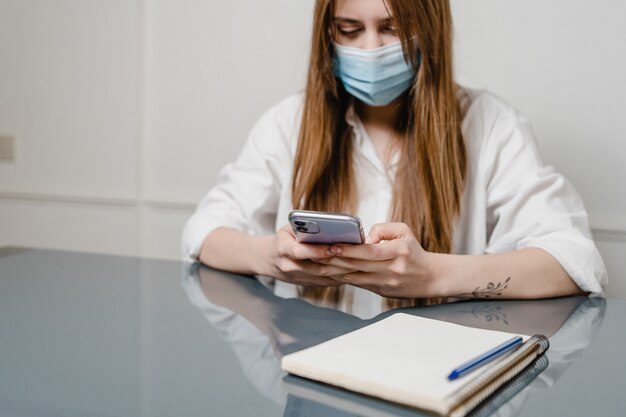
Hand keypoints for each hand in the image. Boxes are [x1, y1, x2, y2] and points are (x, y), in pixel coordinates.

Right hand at [265, 224, 356, 286]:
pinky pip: (325, 283)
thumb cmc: (282, 238)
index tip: (335, 246)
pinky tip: (352, 271)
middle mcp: (289, 266)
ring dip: (341, 271)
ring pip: (323, 277)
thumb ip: (304, 225)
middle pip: (317, 268)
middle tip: (356, 256)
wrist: (268, 259)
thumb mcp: (287, 228)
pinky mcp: (306, 284)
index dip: (318, 251)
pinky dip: (339, 277)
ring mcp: (298, 278)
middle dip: (337, 262)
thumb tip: (328, 223)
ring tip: (358, 263)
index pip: (301, 252)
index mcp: (283, 249)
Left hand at [313, 223, 438, 297]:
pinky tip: (330, 272)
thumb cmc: (414, 251)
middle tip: (315, 254)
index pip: (369, 251)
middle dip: (334, 260)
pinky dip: (344, 277)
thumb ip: (383, 228)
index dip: (349, 250)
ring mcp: (386, 283)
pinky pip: (359, 283)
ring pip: (355, 277)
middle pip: (358, 265)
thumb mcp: (404, 231)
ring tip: (317, 264)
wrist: (430, 277)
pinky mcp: (381, 291)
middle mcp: (392, 269)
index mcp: (398, 252)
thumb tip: (364, 237)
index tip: (332, 246)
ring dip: (334, 271)